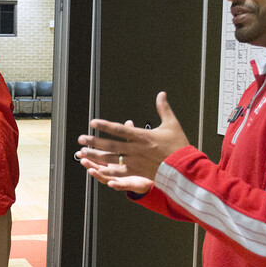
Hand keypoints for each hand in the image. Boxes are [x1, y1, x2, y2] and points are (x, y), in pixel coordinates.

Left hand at [75, 91, 189, 186]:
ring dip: (96, 155)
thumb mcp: (172, 124)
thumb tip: (161, 94)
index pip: (120, 129)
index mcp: (142, 136)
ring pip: (111, 158)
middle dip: (94, 141)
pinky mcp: (136, 172)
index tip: (93, 122)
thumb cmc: (178, 146)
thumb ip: (163, 109)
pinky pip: (118, 172)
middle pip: (111, 144)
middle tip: (81, 138)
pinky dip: (105, 171)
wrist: (184, 168)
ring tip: (83, 152)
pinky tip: (95, 169)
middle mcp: (136, 149)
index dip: (105, 125)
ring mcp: (135, 161)